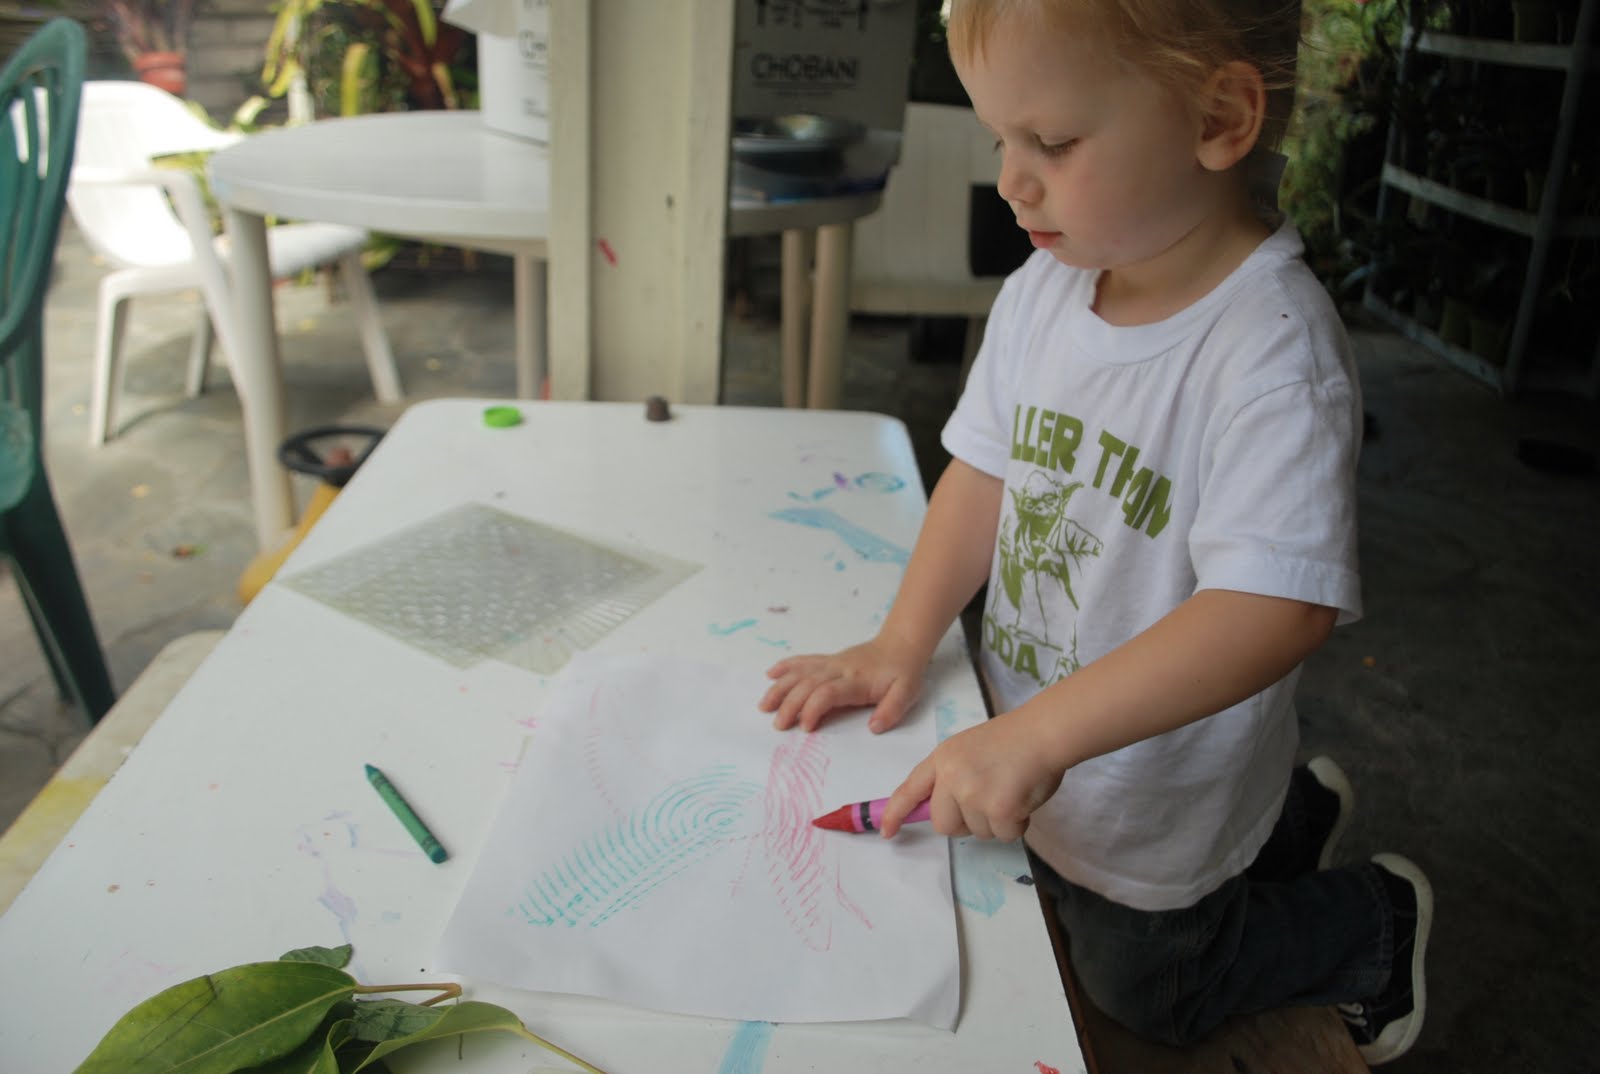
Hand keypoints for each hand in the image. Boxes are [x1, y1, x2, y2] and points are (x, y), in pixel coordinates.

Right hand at [759, 638, 925, 732]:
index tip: (806, 728)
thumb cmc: (903, 672)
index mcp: (856, 681)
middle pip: (807, 684)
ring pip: (800, 672)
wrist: (902, 644)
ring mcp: (832, 663)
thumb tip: (873, 727)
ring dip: (780, 687)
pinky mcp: (829, 660)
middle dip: (790, 704)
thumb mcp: (907, 693)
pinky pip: (804, 661)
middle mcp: (839, 669)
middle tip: (778, 725)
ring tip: (764, 705)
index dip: (813, 709)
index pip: (828, 693)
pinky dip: (786, 666)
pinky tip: (771, 674)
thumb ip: (891, 711)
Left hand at [879, 707, 1064, 840]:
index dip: (895, 813)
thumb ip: (951, 777)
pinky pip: (1004, 835)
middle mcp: (952, 777)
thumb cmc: (1012, 740)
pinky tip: (1023, 800)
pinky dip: (1016, 825)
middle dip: (964, 824)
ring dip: (996, 822)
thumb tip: (943, 810)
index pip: (910, 790)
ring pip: (978, 832)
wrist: (1043, 733)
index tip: (887, 831)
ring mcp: (974, 794)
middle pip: (944, 825)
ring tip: (1011, 792)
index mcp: (942, 759)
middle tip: (987, 805)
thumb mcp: (967, 750)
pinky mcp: (999, 809)